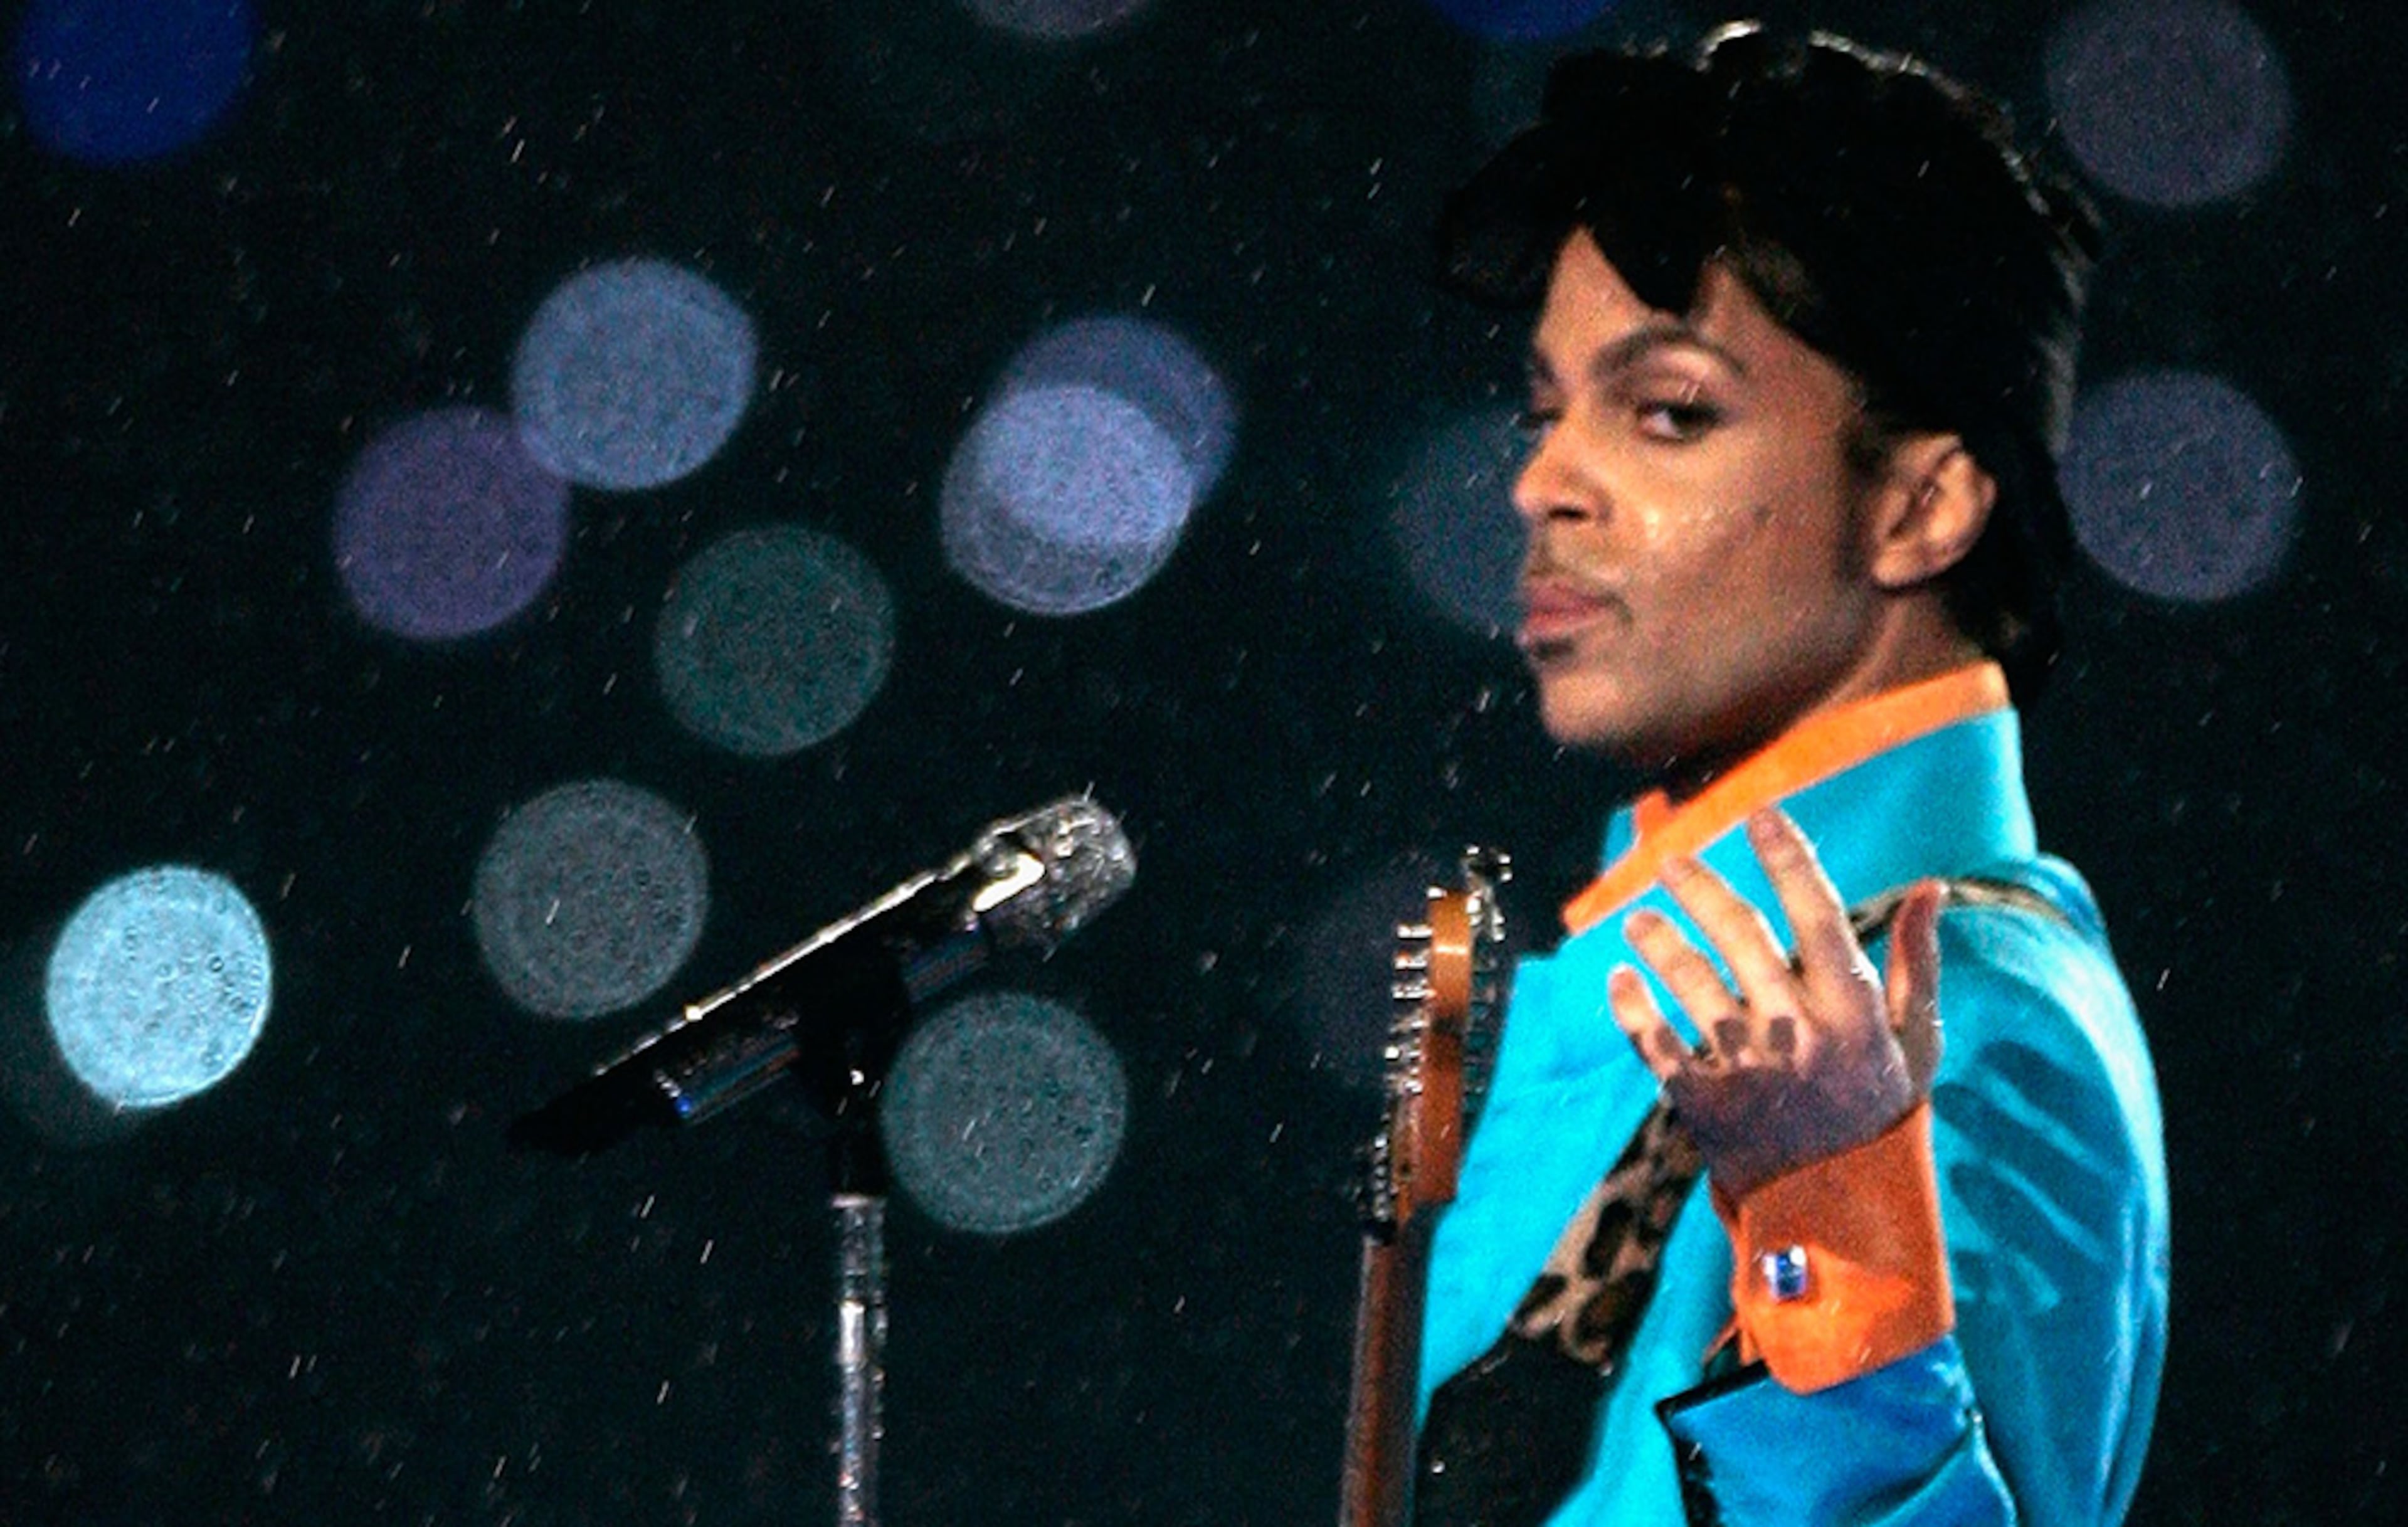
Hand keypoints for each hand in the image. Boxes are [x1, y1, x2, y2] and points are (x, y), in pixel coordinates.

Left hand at [1606, 808, 1943, 1199]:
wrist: (1837, 1213)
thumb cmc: (1877, 1111)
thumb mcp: (1915, 1043)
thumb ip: (1918, 964)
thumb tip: (1931, 888)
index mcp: (1854, 1013)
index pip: (1819, 916)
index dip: (1789, 860)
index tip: (1762, 815)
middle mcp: (1799, 1033)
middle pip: (1742, 938)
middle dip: (1703, 890)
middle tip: (1673, 862)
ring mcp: (1747, 1068)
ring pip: (1690, 982)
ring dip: (1658, 941)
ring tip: (1637, 918)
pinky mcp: (1702, 1102)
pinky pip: (1654, 1042)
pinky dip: (1630, 1005)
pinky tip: (1618, 977)